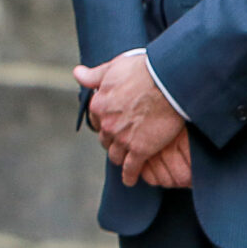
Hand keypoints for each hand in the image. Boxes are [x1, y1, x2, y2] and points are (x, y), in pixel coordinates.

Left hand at [73, 50, 187, 186]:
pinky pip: (131, 168)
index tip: (110, 124)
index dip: (104, 122)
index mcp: (99, 104)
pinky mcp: (141, 149)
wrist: (168, 83)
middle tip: (120, 141)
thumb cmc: (144, 70)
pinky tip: (130, 180)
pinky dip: (130, 176)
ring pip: (115, 155)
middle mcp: (107, 124)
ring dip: (119, 157)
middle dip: (111, 140)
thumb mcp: (114, 67)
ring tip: (124, 160)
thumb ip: (94, 74)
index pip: (96, 120)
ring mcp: (123, 139)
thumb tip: (77, 73)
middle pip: (105, 138)